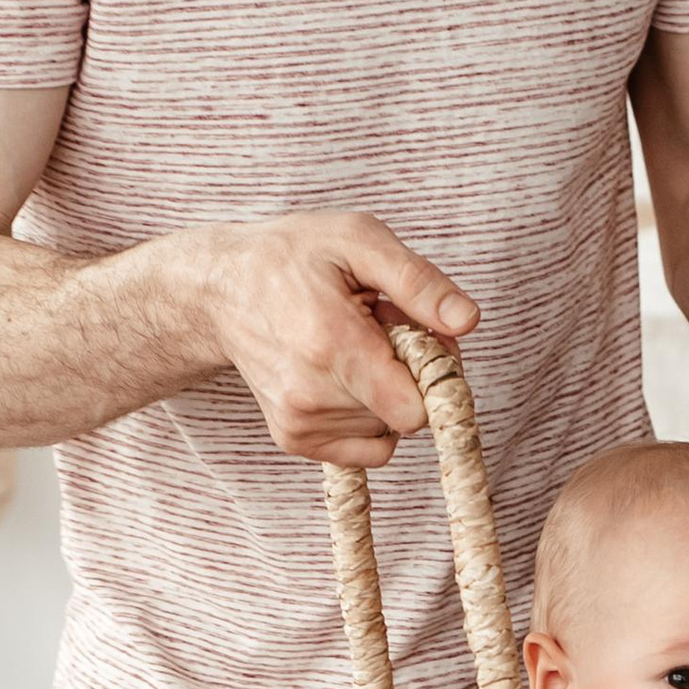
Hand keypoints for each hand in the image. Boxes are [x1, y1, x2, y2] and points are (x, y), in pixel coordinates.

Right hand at [183, 212, 477, 464]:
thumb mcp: (358, 240)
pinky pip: (367, 448)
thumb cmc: (293, 256)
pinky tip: (341, 374)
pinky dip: (367, 417)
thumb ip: (417, 282)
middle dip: (407, 375)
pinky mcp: (294, 439)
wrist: (221, 290)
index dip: (431, 373)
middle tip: (375, 328)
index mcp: (332, 343)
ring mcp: (300, 422)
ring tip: (350, 345)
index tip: (413, 335)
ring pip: (387, 432)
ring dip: (383, 392)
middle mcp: (311, 394)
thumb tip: (468, 321)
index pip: (416, 409)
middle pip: (406, 417)